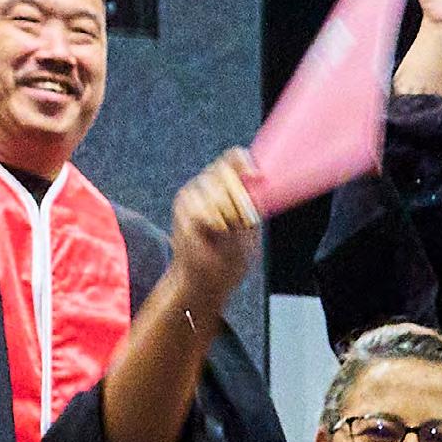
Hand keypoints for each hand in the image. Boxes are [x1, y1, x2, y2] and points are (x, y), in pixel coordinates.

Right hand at [167, 153, 261, 319]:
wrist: (206, 283)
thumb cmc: (230, 258)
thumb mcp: (250, 230)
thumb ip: (253, 205)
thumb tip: (259, 179)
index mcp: (226, 186)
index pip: (233, 158)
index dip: (243, 161)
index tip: (254, 175)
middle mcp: (207, 185)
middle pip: (224, 170)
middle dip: (239, 196)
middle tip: (242, 221)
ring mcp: (192, 195)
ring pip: (214, 189)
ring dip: (227, 212)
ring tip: (226, 232)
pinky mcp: (182, 208)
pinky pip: (202, 208)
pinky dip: (214, 222)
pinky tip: (214, 234)